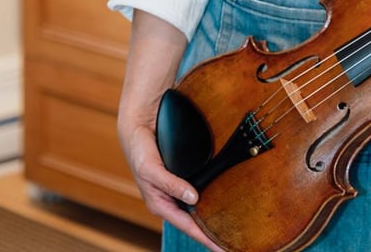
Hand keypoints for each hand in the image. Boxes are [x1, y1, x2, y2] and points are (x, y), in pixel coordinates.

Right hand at [120, 118, 224, 251]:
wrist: (137, 130)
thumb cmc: (140, 152)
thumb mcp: (151, 170)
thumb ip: (171, 184)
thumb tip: (194, 198)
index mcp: (161, 205)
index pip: (188, 227)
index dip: (206, 239)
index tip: (222, 250)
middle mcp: (170, 200)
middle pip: (194, 222)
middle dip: (211, 234)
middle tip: (232, 243)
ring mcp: (177, 190)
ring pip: (197, 209)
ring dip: (212, 218)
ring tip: (231, 228)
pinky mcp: (182, 177)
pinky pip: (199, 191)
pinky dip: (210, 199)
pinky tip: (222, 200)